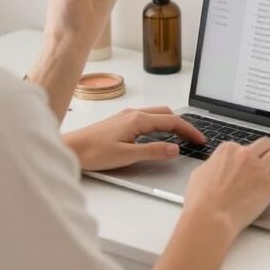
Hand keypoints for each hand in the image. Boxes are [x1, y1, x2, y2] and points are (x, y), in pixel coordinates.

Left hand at [63, 105, 206, 171]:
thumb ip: (152, 151)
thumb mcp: (126, 156)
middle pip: (166, 114)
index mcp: (138, 120)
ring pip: (156, 115)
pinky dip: (159, 124)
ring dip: (171, 123)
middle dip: (183, 124)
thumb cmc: (92, 152)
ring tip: (181, 137)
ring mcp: (126, 116)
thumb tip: (175, 149)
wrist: (70, 148)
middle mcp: (133, 113)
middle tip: (194, 139)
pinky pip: (146, 118)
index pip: (172, 122)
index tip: (200, 140)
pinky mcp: (120, 121)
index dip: (189, 130)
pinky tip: (157, 136)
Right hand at [183, 136, 269, 237]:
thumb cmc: (200, 201)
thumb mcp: (199, 174)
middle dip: (269, 151)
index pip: (243, 146)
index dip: (248, 156)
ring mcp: (258, 169)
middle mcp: (245, 155)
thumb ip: (212, 165)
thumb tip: (216, 167)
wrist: (209, 217)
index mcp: (227, 150)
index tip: (250, 164)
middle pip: (266, 144)